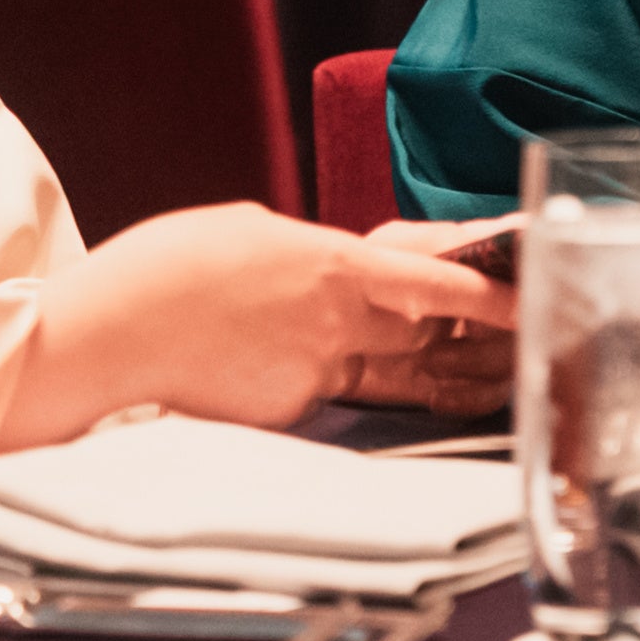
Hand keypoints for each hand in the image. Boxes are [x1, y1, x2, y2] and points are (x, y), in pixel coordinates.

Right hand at [0, 204, 516, 446]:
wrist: (108, 334)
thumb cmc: (167, 270)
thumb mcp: (250, 232)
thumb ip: (306, 255)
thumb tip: (331, 274)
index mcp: (329, 263)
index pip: (431, 277)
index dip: (487, 287)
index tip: (529, 285)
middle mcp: (333, 321)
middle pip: (428, 328)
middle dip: (481, 328)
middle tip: (530, 322)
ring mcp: (313, 370)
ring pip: (400, 367)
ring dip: (448, 365)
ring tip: (499, 361)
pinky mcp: (290, 408)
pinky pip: (345, 391)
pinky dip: (369, 381)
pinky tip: (396, 381)